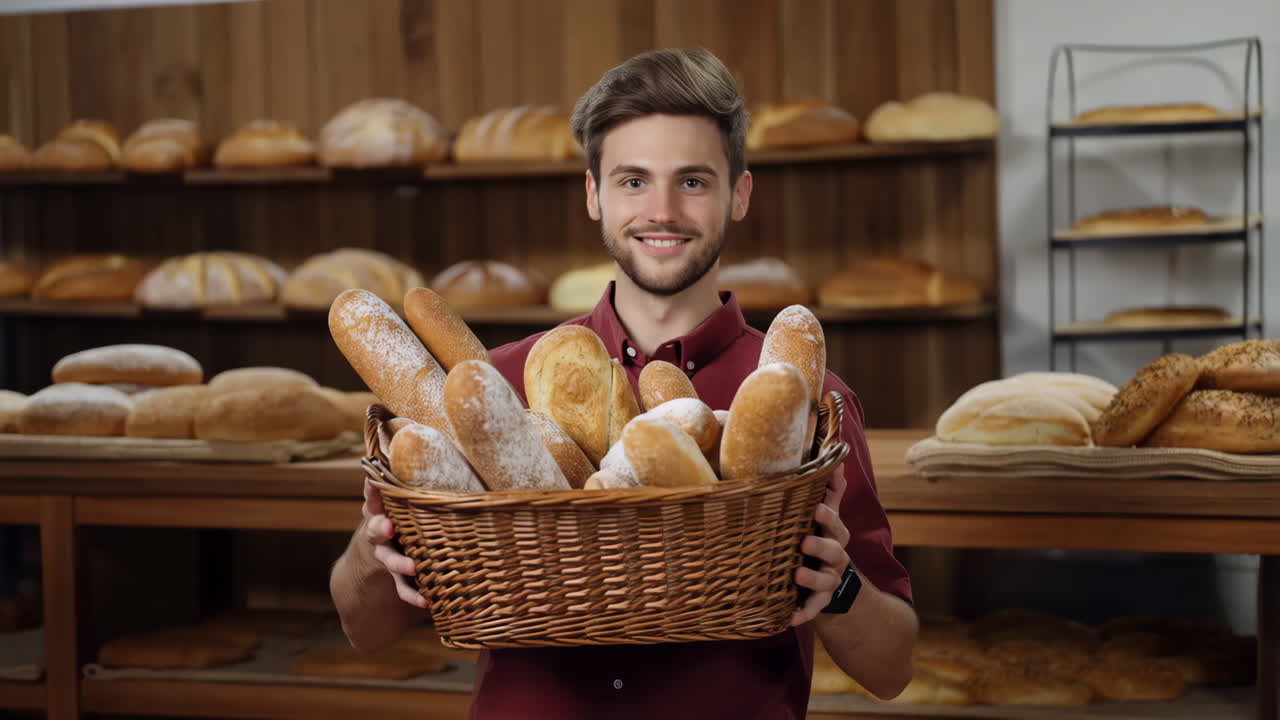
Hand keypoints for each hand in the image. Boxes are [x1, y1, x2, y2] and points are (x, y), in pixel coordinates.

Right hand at [361, 479, 426, 608]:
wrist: (378, 563)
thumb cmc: (404, 518)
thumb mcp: (404, 499)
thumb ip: (412, 480)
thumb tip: (425, 433)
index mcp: (382, 508)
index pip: (373, 495)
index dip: (372, 488)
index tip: (373, 480)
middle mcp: (380, 531)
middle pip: (375, 528)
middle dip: (380, 527)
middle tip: (388, 527)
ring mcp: (386, 556)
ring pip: (388, 559)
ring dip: (399, 562)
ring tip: (413, 566)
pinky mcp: (398, 579)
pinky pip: (403, 589)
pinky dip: (413, 595)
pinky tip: (427, 601)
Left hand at [791, 463, 851, 625]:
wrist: (832, 585)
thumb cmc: (822, 542)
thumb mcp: (827, 521)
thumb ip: (831, 495)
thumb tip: (837, 462)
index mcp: (835, 535)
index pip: (835, 524)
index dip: (828, 516)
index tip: (816, 508)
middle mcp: (836, 557)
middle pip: (834, 550)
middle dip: (821, 545)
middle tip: (804, 541)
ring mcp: (830, 580)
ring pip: (825, 579)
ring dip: (812, 577)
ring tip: (797, 574)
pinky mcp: (821, 601)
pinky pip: (814, 609)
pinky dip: (804, 614)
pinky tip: (790, 619)